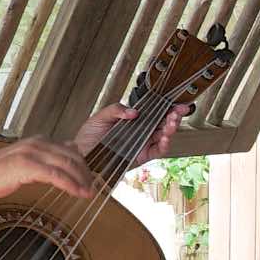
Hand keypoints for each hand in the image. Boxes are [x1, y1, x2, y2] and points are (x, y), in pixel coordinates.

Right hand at [0, 138, 95, 201]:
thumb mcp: (26, 161)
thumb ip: (45, 159)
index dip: (84, 165)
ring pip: (67, 164)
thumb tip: (67, 158)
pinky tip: (77, 193)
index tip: (91, 179)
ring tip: (89, 193)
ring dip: (81, 180)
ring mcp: (31, 153)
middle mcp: (37, 143)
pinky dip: (69, 185)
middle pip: (73, 156)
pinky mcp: (26, 166)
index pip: (71, 149)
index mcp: (39, 141)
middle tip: (93, 188)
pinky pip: (55, 175)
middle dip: (86, 173)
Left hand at [73, 101, 190, 162]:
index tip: (176, 103)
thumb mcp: (100, 117)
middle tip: (178, 111)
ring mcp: (143, 144)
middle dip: (173, 116)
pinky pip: (157, 151)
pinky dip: (163, 144)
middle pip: (163, 123)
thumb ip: (116, 110)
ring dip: (170, 129)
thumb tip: (134, 111)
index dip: (167, 107)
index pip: (154, 112)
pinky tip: (164, 137)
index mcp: (133, 120)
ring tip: (172, 123)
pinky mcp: (142, 156)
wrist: (81, 156)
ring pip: (163, 136)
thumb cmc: (88, 137)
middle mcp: (140, 131)